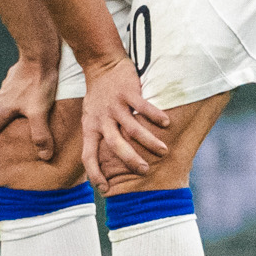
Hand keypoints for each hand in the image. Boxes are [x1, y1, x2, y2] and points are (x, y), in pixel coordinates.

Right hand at [0, 55, 62, 176]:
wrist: (39, 54)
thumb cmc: (38, 82)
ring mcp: (5, 93)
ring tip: (7, 135)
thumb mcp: (40, 111)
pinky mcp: (14, 85)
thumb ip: (41, 134)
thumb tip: (44, 156)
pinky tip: (21, 114)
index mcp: (0, 111)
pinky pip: (8, 105)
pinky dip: (9, 115)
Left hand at [76, 55, 170, 187]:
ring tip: (163, 151)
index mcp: (91, 128)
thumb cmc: (98, 96)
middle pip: (115, 145)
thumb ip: (99, 136)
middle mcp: (102, 120)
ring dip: (149, 141)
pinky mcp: (128, 93)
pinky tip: (167, 123)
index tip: (104, 189)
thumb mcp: (91, 118)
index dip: (94, 174)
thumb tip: (107, 160)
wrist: (102, 66)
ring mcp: (115, 106)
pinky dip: (156, 116)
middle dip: (130, 160)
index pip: (88, 156)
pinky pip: (144, 107)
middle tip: (144, 171)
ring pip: (132, 128)